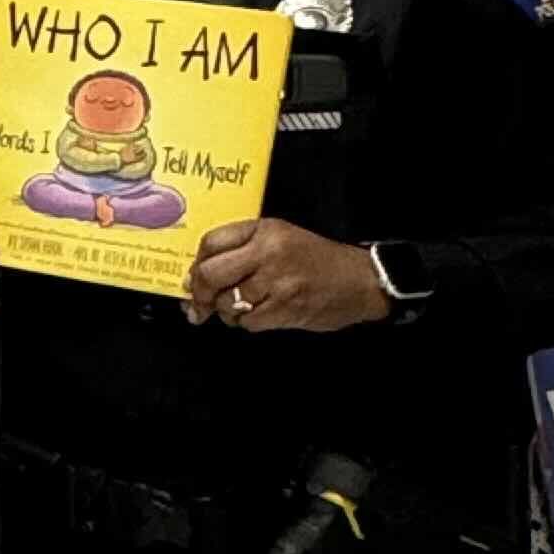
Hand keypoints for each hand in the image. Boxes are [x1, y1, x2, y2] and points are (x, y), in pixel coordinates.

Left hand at [184, 217, 390, 333]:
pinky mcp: (286, 308)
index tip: (193, 277)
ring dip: (227, 311)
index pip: (212, 242)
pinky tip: (261, 315)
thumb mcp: (281, 238)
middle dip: (200, 293)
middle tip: (200, 303)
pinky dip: (248, 323)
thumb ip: (242, 249)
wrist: (360, 280)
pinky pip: (248, 322)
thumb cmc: (316, 260)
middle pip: (211, 273)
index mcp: (265, 231)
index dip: (196, 263)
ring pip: (227, 302)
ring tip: (241, 307)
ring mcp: (277, 282)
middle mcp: (268, 253)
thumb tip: (196, 278)